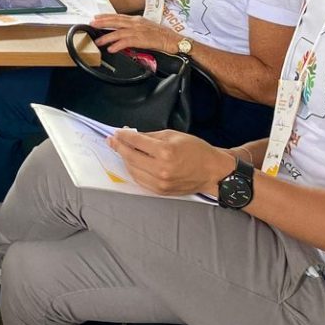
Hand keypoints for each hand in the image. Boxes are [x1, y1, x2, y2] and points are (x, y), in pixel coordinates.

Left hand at [90, 14, 180, 56]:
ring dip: (107, 37)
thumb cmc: (161, 35)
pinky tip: (111, 49)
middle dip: (102, 22)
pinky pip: (127, 42)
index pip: (118, 16)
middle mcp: (136, 23)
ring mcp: (139, 31)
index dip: (106, 16)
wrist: (173, 40)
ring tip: (98, 41)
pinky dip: (118, 45)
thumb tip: (123, 32)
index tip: (96, 17)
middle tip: (92, 24)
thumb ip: (134, 28)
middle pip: (116, 21)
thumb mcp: (146, 28)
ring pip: (119, 32)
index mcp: (137, 19)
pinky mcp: (142, 40)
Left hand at [108, 129, 233, 196]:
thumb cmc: (196, 150)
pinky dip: (133, 170)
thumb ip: (150, 136)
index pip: (136, 142)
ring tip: (121, 150)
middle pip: (130, 157)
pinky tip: (131, 162)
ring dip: (124, 159)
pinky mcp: (160, 191)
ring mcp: (160, 182)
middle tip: (112, 140)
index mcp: (165, 151)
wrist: (212, 171)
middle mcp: (161, 169)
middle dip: (118, 147)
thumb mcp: (173, 135)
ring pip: (132, 170)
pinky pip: (140, 180)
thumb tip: (131, 135)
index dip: (123, 136)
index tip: (116, 133)